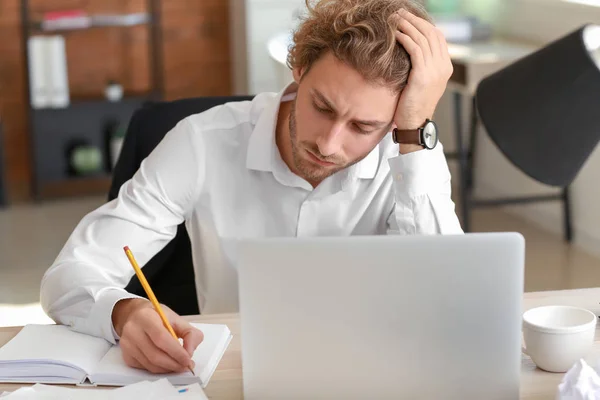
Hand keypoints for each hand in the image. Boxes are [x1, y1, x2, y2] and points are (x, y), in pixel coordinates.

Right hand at [112, 298, 203, 373]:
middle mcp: (133, 331)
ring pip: (150, 364)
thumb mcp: (177, 319)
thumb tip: (190, 352)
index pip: (161, 338)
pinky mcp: (126, 356)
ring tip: (179, 365)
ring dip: (168, 368)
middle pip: (155, 355)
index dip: (176, 351)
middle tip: (186, 365)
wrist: (135, 316)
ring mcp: (127, 345)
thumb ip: (190, 334)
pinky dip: (159, 369)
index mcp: (146, 317)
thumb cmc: (157, 317)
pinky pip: (145, 368)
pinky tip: (167, 364)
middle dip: (174, 364)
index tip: (188, 359)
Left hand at [393, 9, 452, 152]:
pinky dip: (405, 38)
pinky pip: (415, 49)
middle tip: (399, 12)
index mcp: (445, 67)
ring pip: (422, 38)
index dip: (423, 24)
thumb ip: (420, 67)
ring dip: (407, 25)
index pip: (437, 37)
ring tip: (394, 19)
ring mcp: (435, 70)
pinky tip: (395, 33)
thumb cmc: (412, 107)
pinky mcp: (423, 75)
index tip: (408, 17)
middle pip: (431, 33)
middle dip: (414, 20)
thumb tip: (409, 53)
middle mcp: (443, 66)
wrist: (414, 126)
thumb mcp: (420, 84)